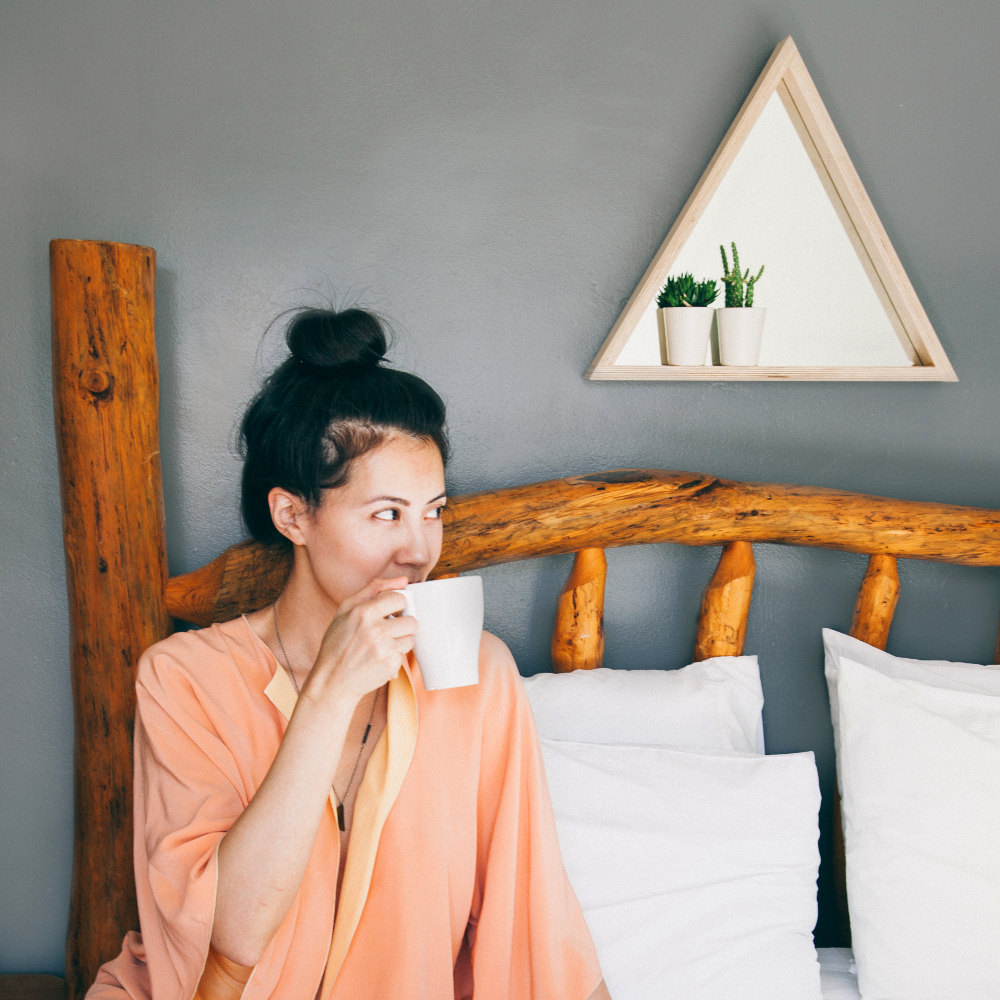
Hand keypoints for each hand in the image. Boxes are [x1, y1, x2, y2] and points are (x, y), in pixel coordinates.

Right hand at [301, 577, 416, 708]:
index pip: (400, 598)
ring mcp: (384, 650)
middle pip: (412, 620)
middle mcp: (375, 630)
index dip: (396, 606)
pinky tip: (377, 660)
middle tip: (388, 630)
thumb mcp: (346, 609)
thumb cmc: (338, 642)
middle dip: (402, 624)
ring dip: (400, 642)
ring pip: (411, 639)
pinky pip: (403, 656)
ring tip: (381, 646)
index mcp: (363, 612)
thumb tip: (403, 580)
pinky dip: (393, 658)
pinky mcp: (390, 666)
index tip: (389, 612)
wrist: (332, 681)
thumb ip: (374, 588)